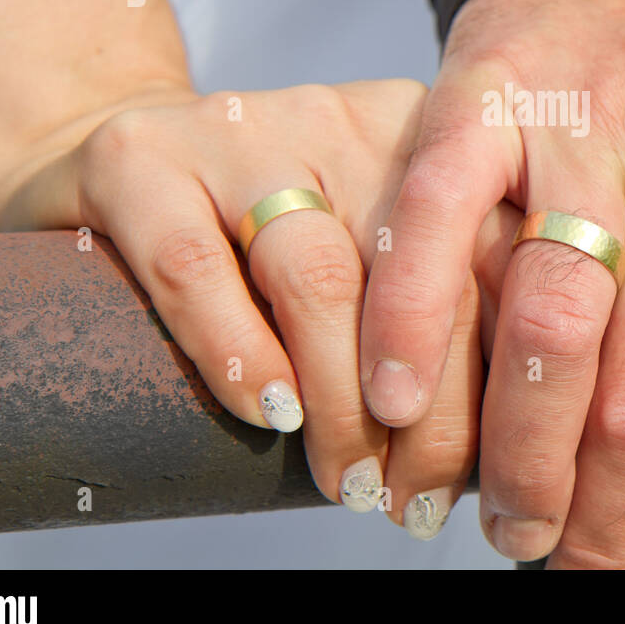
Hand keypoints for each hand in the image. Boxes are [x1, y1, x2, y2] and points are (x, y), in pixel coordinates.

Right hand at [1, 80, 518, 536]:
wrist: (120, 163)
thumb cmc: (267, 240)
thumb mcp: (372, 252)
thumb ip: (437, 312)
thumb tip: (504, 446)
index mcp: (423, 140)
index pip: (492, 255)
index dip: (499, 375)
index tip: (491, 470)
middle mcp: (346, 121)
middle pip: (417, 273)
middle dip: (429, 413)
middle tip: (415, 502)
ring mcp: (243, 131)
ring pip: (319, 278)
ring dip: (343, 405)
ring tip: (352, 483)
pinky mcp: (139, 159)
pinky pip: (195, 269)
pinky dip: (238, 356)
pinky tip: (270, 417)